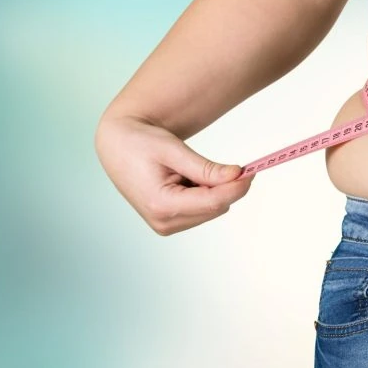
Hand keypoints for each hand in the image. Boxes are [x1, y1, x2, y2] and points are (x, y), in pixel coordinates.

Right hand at [95, 115, 253, 235]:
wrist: (117, 146)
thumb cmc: (140, 142)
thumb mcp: (173, 150)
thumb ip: (205, 168)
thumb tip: (236, 175)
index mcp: (162, 205)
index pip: (214, 202)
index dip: (237, 187)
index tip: (251, 171)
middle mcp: (164, 222)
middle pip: (215, 207)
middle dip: (226, 187)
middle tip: (230, 166)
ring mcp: (165, 225)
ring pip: (211, 210)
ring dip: (212, 189)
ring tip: (188, 170)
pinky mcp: (169, 223)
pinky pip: (201, 210)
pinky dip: (203, 193)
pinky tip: (185, 179)